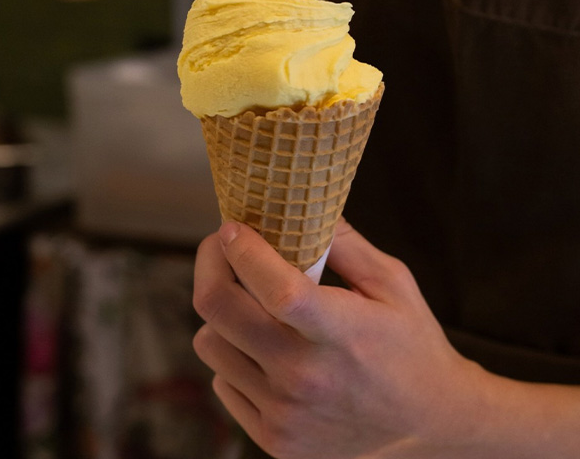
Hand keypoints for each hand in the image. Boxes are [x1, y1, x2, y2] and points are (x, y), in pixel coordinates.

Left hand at [193, 219, 487, 458]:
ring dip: (221, 311)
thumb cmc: (412, 345)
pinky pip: (221, 382)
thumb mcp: (393, 284)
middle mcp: (305, 377)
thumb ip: (346, 243)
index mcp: (341, 333)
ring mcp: (284, 413)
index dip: (242, 250)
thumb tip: (303, 205)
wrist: (431, 425)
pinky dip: (233, 355)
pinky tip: (262, 345)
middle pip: (219, 310)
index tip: (231, 227)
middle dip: (209, 264)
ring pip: (209, 343)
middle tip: (222, 247)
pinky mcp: (273, 439)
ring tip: (249, 299)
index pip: (274, 288)